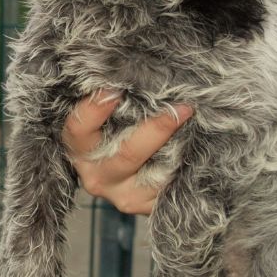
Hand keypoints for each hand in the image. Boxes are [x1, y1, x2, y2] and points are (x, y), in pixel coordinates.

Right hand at [62, 90, 192, 214]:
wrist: (120, 177)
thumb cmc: (110, 134)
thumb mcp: (101, 119)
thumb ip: (111, 100)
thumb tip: (132, 68)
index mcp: (79, 150)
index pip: (79, 128)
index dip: (95, 108)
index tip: (115, 87)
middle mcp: (98, 177)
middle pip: (129, 154)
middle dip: (159, 129)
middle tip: (184, 107)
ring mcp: (124, 197)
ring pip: (156, 175)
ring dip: (179, 149)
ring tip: (197, 126)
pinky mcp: (147, 208)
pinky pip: (170, 188)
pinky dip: (185, 167)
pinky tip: (197, 149)